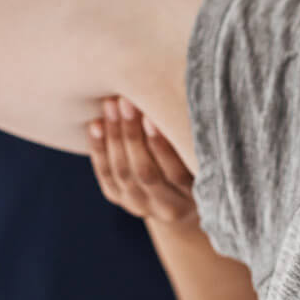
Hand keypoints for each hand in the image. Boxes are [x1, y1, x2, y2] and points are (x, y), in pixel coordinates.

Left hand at [87, 97, 199, 227]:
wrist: (181, 198)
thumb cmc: (198, 161)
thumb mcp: (203, 156)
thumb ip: (194, 137)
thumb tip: (178, 93)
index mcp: (195, 196)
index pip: (177, 173)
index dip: (162, 146)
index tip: (151, 116)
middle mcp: (168, 206)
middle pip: (145, 173)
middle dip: (132, 136)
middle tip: (126, 101)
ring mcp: (141, 205)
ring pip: (123, 173)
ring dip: (114, 137)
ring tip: (110, 106)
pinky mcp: (121, 199)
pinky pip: (106, 176)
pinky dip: (99, 149)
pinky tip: (95, 125)